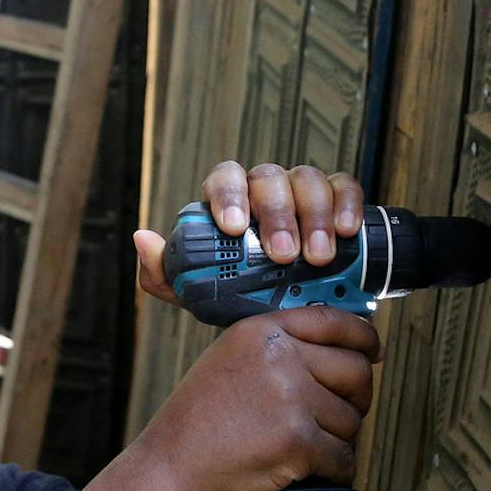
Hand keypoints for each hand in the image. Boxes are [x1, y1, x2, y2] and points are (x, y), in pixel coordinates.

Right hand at [127, 307, 381, 490]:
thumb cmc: (196, 424)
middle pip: (355, 371)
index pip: (335, 322)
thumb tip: (337, 350)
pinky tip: (313, 470)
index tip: (374, 352)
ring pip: (351, 419)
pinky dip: (335, 469)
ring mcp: (291, 398)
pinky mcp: (298, 441)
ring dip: (339, 439)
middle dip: (358, 398)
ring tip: (309, 447)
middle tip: (345, 413)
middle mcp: (280, 358)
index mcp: (262, 331)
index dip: (365, 338)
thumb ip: (276, 348)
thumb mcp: (228, 361)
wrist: (169, 469)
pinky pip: (343, 456)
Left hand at [133, 162, 365, 305]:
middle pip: (268, 180)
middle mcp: (264, 189)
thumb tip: (144, 239)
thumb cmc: (240, 294)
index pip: (225, 178)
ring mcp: (301, 189)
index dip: (229, 195)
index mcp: (229, 200)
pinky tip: (346, 231)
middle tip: (283, 256)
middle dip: (276, 216)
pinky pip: (344, 185)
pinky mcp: (337, 197)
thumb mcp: (197, 293)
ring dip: (314, 216)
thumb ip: (166, 272)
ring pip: (307, 179)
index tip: (234, 228)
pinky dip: (347, 204)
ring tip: (318, 257)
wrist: (288, 312)